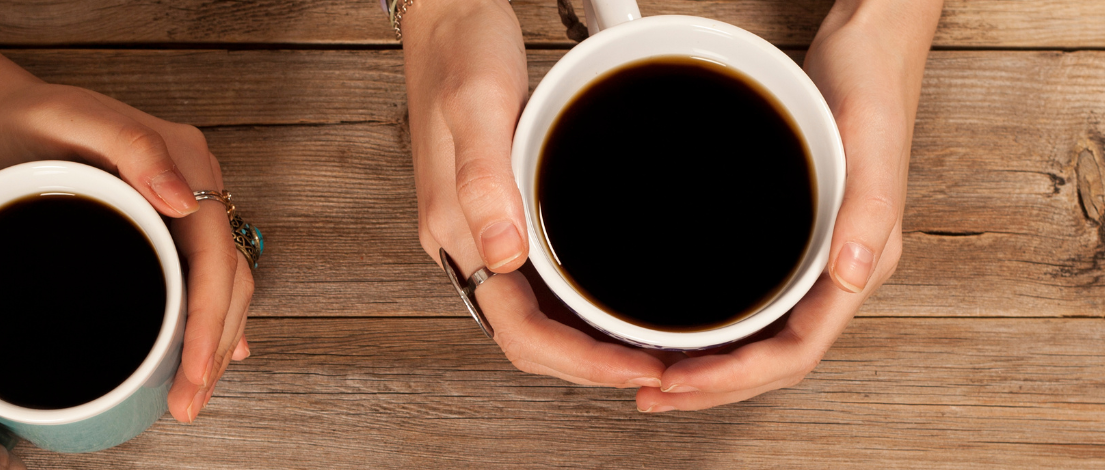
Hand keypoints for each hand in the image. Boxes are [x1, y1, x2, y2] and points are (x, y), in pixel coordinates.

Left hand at [0, 84, 254, 421]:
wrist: (0, 115)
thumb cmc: (27, 118)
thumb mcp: (71, 119)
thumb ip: (133, 146)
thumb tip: (185, 200)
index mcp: (184, 159)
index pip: (216, 252)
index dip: (211, 318)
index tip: (193, 369)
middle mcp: (195, 183)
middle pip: (228, 275)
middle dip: (213, 346)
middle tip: (187, 402)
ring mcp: (182, 205)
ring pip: (220, 282)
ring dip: (212, 342)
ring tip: (190, 393)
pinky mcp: (162, 224)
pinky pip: (198, 276)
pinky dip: (205, 320)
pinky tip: (209, 352)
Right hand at [404, 0, 666, 388]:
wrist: (447, 17)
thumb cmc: (459, 53)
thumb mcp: (476, 107)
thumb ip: (484, 180)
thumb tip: (504, 256)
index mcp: (457, 231)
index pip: (519, 330)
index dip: (580, 362)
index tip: (637, 369)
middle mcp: (467, 242)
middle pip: (528, 338)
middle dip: (590, 367)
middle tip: (657, 371)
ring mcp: (482, 230)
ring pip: (534, 316)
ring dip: (586, 343)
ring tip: (644, 348)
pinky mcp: (499, 212)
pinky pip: (539, 281)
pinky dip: (579, 305)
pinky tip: (613, 298)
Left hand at [632, 0, 940, 410]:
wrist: (868, 43)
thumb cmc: (871, 83)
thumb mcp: (869, 137)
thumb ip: (867, 207)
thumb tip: (848, 273)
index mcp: (860, 262)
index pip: (796, 350)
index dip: (736, 379)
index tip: (680, 384)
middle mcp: (837, 269)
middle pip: (773, 356)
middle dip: (713, 385)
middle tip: (650, 393)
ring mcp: (814, 254)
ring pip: (760, 333)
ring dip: (711, 362)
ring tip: (656, 374)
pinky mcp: (791, 234)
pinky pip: (752, 297)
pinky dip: (715, 321)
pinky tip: (678, 317)